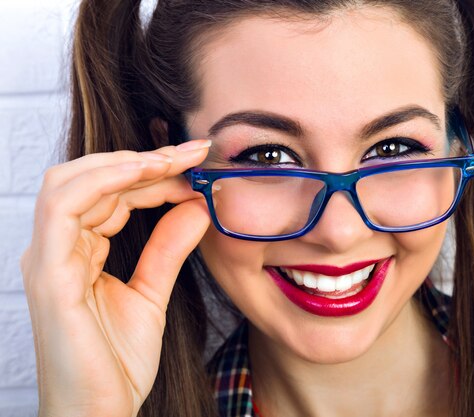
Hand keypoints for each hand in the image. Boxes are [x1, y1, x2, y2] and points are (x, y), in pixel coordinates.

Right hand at [19, 140, 211, 416]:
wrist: (99, 415)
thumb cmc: (116, 362)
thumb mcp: (150, 293)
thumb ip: (168, 248)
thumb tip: (196, 206)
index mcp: (75, 252)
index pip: (110, 194)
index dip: (153, 173)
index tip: (196, 167)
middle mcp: (56, 249)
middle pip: (91, 179)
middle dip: (144, 159)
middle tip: (192, 153)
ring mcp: (48, 260)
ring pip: (72, 182)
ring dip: (126, 162)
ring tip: (173, 159)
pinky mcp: (50, 275)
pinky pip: (64, 208)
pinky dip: (104, 181)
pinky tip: (146, 171)